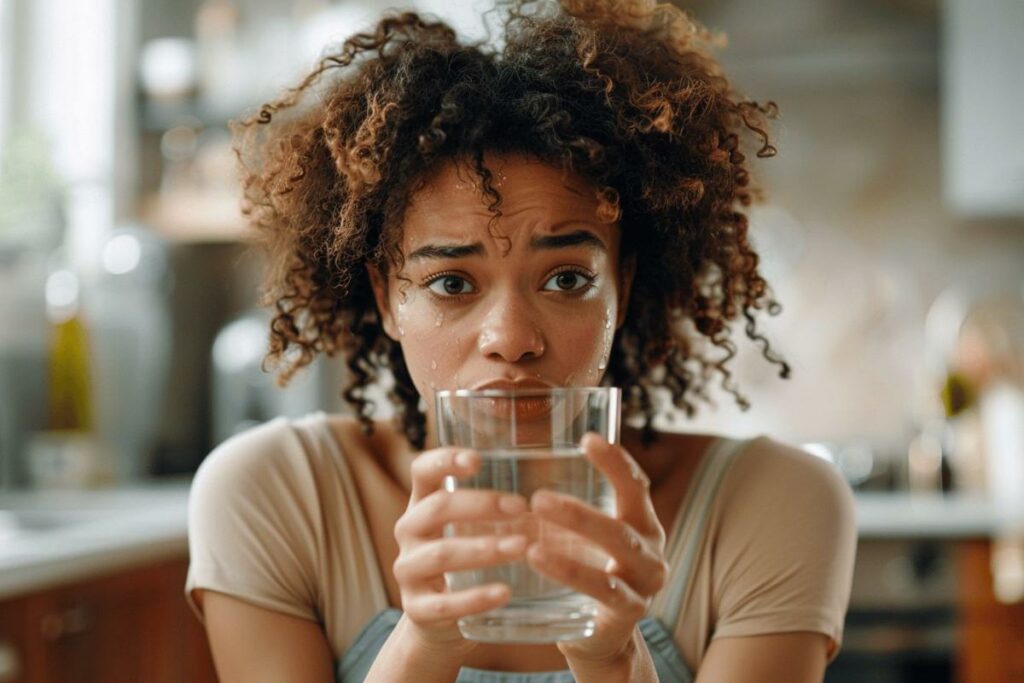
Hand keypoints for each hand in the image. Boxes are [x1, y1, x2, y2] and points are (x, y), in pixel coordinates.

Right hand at [392, 446, 529, 656]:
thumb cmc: (463, 561)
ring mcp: (408, 570)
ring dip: (484, 548)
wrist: (438, 619)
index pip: (423, 470)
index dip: (445, 460)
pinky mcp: (416, 608)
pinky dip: (475, 598)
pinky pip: (444, 603)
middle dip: (481, 505)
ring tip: (521, 547)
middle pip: (438, 508)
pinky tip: (504, 592)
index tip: (477, 460)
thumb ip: (493, 507)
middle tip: (521, 507)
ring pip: (442, 554)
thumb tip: (551, 492)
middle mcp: (409, 531)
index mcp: (422, 503)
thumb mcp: (467, 527)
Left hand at [526, 432, 668, 662]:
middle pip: (622, 522)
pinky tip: (538, 559)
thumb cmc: (588, 575)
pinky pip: (603, 588)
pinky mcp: (630, 611)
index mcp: (642, 524)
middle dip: (580, 510)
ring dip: (576, 538)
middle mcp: (651, 550)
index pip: (636, 486)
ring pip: (616, 551)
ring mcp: (645, 583)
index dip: (616, 462)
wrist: (602, 639)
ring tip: (533, 537)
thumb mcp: (585, 540)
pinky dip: (571, 572)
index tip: (587, 439)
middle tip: (537, 498)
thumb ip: (566, 510)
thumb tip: (513, 467)